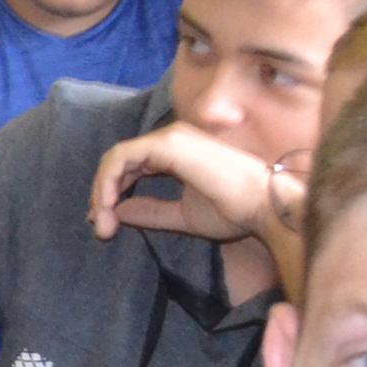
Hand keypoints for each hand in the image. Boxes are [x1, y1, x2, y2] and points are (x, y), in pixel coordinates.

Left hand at [87, 122, 276, 245]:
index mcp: (176, 153)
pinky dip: (108, 183)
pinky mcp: (167, 144)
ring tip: (103, 224)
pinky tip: (108, 207)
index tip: (105, 224)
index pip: (131, 166)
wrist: (265, 207)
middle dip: (103, 195)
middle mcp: (171, 139)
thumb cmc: (235, 211)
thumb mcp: (182, 216)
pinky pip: (121, 158)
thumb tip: (116, 212)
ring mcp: (170, 138)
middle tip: (100, 228)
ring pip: (116, 159)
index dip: (111, 193)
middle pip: (119, 162)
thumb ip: (150, 212)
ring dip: (102, 192)